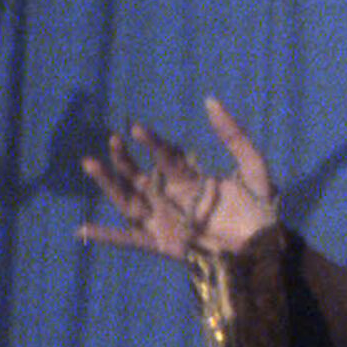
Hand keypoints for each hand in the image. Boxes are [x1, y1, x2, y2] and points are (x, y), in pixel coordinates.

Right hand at [78, 95, 277, 259]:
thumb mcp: (252, 166)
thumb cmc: (261, 208)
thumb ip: (233, 135)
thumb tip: (210, 100)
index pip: (166, 156)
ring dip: (108, 184)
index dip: (153, 142)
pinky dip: (107, 236)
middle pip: (139, 175)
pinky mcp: (162, 244)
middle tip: (112, 140)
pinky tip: (82, 230)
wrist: (264, 246)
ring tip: (90, 163)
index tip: (136, 129)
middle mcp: (171, 197)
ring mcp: (164, 221)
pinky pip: (130, 240)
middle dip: (124, 158)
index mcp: (190, 178)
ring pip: (128, 201)